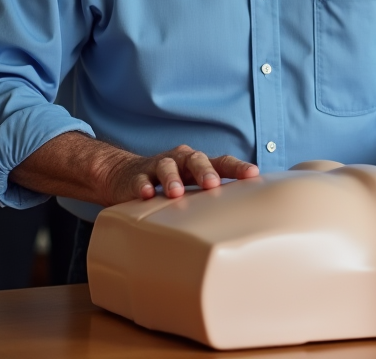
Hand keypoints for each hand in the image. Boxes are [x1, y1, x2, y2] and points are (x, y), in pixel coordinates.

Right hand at [101, 146, 258, 204]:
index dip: (237, 167)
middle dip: (205, 171)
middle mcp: (180, 161)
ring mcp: (157, 167)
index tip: (252, 174)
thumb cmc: (169, 182)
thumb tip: (245, 214)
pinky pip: (140, 180)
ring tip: (176, 193)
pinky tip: (147, 194)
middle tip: (212, 184)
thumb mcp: (191, 185)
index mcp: (198, 164)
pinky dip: (143, 186)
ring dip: (172, 179)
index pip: (222, 162)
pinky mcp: (136, 177)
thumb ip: (212, 194)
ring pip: (167, 167)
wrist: (123, 174)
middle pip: (195, 160)